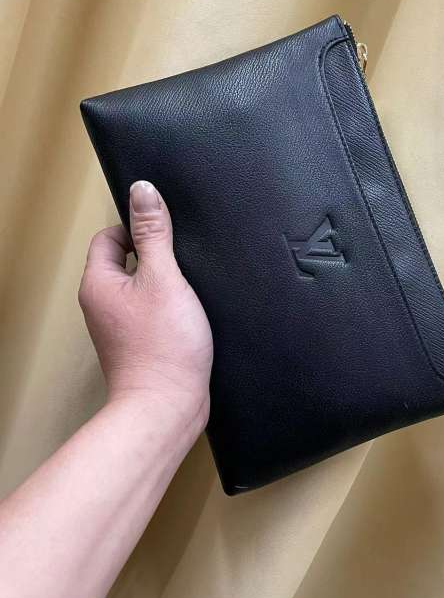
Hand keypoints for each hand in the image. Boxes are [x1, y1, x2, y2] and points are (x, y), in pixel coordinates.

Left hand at [79, 180, 211, 426]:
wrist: (168, 406)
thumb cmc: (163, 348)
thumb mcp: (164, 277)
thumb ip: (154, 233)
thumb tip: (143, 191)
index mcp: (99, 283)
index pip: (109, 237)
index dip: (137, 227)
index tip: (165, 231)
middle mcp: (102, 304)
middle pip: (125, 261)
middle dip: (154, 254)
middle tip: (181, 259)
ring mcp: (119, 326)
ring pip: (140, 287)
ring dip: (164, 282)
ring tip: (186, 286)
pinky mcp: (139, 342)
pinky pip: (150, 310)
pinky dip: (169, 305)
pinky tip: (189, 311)